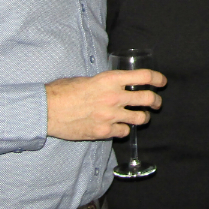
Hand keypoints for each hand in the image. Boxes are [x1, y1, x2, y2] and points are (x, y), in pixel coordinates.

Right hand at [45, 69, 165, 140]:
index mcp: (110, 79)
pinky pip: (124, 132)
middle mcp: (114, 96)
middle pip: (147, 99)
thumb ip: (104, 83)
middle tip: (155, 103)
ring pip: (140, 119)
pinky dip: (124, 130)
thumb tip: (114, 84)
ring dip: (143, 118)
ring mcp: (110, 116)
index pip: (144, 76)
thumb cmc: (63, 91)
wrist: (47, 110)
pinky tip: (120, 128)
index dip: (157, 79)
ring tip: (140, 117)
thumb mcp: (87, 79)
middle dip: (155, 101)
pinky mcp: (104, 132)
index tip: (162, 82)